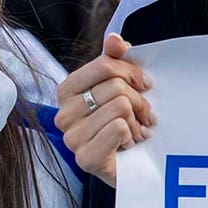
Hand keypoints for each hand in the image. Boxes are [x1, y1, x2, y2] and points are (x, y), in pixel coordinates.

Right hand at [56, 33, 154, 187]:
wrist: (131, 168)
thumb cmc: (123, 124)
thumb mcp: (121, 87)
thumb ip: (115, 60)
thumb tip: (114, 39)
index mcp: (67, 91)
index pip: (104, 65)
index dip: (131, 72)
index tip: (144, 85)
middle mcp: (63, 114)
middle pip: (115, 86)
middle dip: (139, 101)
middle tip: (143, 115)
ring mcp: (71, 138)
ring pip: (120, 107)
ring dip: (137, 122)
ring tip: (136, 132)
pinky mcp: (85, 159)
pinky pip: (119, 128)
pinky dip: (132, 136)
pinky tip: (130, 145)